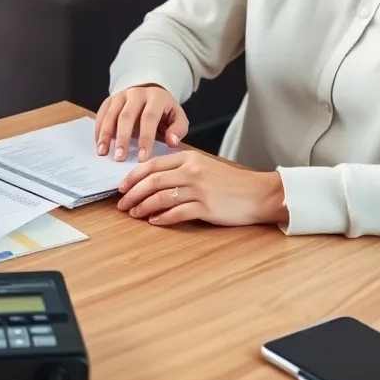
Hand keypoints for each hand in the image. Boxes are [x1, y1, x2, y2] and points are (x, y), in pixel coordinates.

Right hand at [95, 85, 188, 161]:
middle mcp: (137, 93)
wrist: (151, 93)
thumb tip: (172, 142)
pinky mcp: (110, 99)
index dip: (145, 139)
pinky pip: (101, 113)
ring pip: (111, 114)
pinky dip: (98, 129)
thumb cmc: (165, 112)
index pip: (149, 118)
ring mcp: (121, 95)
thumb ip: (178, 130)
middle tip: (119, 158)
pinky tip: (99, 144)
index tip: (142, 159)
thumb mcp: (178, 118)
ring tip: (103, 152)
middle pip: (126, 116)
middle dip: (122, 138)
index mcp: (156, 98)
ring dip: (105, 135)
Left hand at [116, 151, 287, 227]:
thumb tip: (151, 179)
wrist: (258, 193)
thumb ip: (181, 168)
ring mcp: (199, 189)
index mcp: (189, 158)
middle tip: (121, 204)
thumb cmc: (230, 182)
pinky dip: (163, 218)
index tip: (121, 186)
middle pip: (152, 181)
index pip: (153, 165)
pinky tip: (154, 221)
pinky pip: (177, 213)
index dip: (133, 176)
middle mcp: (192, 171)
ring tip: (134, 214)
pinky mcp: (206, 208)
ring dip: (143, 207)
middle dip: (132, 193)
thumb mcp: (204, 166)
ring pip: (161, 197)